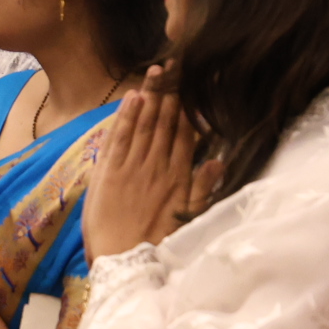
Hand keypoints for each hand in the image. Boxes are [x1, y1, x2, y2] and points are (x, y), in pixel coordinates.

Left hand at [83, 68, 217, 259]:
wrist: (125, 263)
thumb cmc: (157, 245)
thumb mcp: (188, 219)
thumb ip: (203, 188)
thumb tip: (218, 161)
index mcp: (178, 177)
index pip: (184, 134)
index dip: (187, 107)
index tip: (191, 84)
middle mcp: (157, 167)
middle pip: (165, 123)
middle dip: (170, 93)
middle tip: (175, 65)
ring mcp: (133, 168)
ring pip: (144, 125)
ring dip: (150, 96)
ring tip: (156, 72)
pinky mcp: (110, 173)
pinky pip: (120, 138)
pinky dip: (126, 116)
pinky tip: (132, 97)